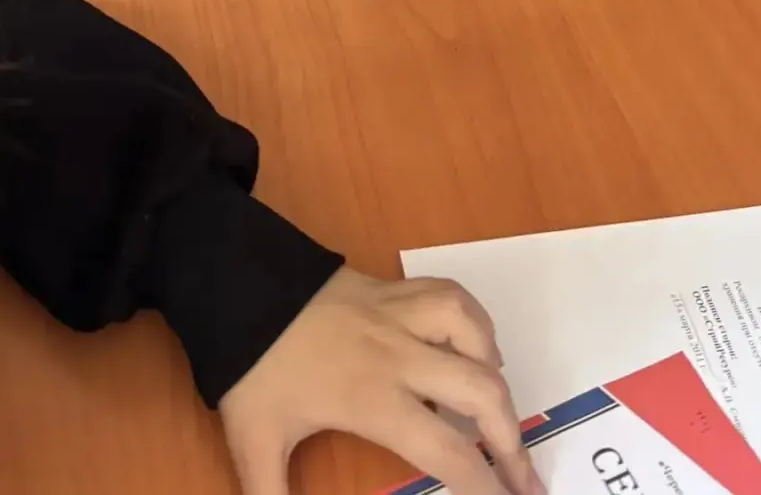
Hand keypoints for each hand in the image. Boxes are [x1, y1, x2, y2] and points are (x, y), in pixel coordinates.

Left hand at [218, 270, 540, 494]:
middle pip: (482, 394)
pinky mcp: (393, 288)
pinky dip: (476, 325)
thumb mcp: (254, 444)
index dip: (488, 486)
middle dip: (514, 442)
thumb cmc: (250, 369)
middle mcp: (400, 355)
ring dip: (496, 378)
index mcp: (374, 399)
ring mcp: (399, 316)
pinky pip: (452, 297)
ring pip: (474, 338)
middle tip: (524, 479)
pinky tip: (476, 349)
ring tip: (499, 413)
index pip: (449, 452)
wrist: (235, 286)